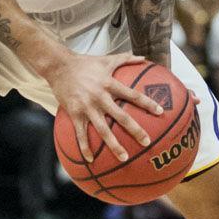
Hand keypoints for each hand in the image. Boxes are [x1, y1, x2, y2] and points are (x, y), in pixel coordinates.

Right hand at [46, 52, 163, 162]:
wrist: (59, 66)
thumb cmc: (85, 63)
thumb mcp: (106, 59)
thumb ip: (126, 59)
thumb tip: (144, 58)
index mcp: (109, 84)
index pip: (133, 95)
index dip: (147, 103)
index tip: (160, 112)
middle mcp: (100, 97)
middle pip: (121, 116)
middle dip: (135, 130)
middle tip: (147, 142)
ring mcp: (87, 107)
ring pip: (102, 130)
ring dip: (114, 145)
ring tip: (124, 158)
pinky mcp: (74, 113)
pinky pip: (80, 134)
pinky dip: (85, 147)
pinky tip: (90, 160)